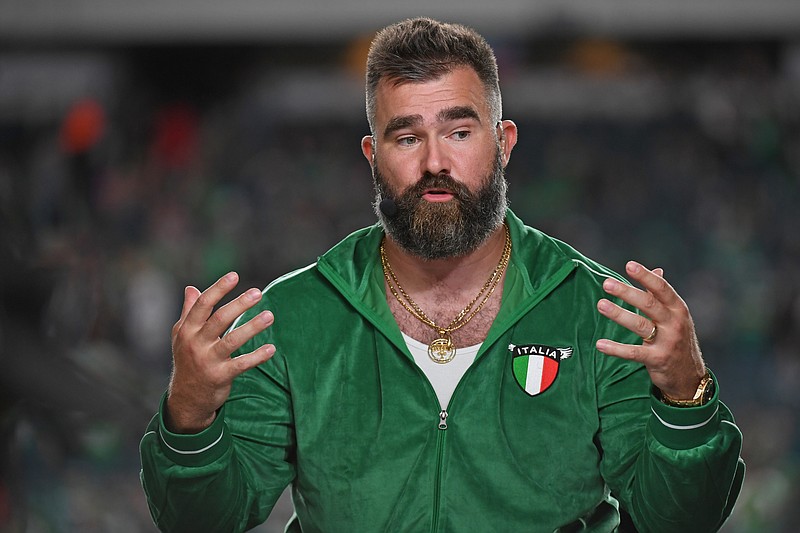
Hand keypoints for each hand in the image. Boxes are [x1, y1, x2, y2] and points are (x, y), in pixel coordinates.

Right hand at [166, 272, 275, 432]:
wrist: (186, 398)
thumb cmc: (187, 360)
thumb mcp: (182, 336)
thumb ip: (188, 311)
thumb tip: (191, 287)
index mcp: (187, 330)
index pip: (203, 305)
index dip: (218, 289)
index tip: (234, 275)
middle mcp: (196, 344)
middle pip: (219, 319)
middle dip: (239, 304)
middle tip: (258, 293)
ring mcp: (208, 361)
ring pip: (233, 340)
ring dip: (253, 327)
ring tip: (270, 315)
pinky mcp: (220, 376)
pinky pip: (242, 364)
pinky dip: (257, 356)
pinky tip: (271, 348)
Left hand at [595, 261, 705, 399]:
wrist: (689, 376)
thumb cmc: (678, 340)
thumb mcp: (676, 316)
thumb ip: (662, 295)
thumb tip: (657, 270)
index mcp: (678, 309)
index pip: (662, 289)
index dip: (645, 277)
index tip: (629, 265)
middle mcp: (674, 323)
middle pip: (649, 304)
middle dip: (627, 292)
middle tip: (607, 284)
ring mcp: (667, 342)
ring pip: (640, 325)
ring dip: (619, 314)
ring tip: (601, 305)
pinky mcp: (657, 360)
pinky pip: (634, 353)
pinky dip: (616, 349)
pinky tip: (600, 344)